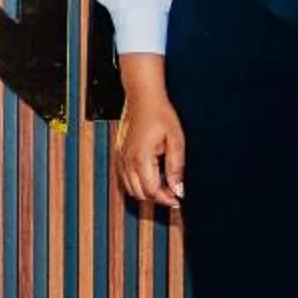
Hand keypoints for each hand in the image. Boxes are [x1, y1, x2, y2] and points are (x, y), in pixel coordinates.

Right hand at [111, 56, 186, 209]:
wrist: (142, 98)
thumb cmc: (159, 114)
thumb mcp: (176, 140)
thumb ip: (176, 167)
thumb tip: (178, 188)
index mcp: (141, 158)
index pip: (152, 191)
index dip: (166, 199)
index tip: (177, 200)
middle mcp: (127, 161)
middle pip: (140, 194)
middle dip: (157, 197)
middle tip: (172, 193)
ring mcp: (121, 158)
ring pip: (130, 189)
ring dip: (146, 191)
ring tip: (163, 185)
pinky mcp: (119, 154)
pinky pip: (124, 178)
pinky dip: (137, 183)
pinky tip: (150, 176)